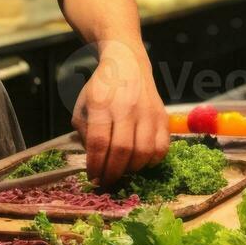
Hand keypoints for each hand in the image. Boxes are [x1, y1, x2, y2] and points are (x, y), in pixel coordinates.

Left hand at [72, 42, 169, 186]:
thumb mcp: (83, 106)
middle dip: (112, 173)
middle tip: (107, 181)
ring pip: (144, 152)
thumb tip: (95, 161)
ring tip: (122, 170)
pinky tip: (141, 161)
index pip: (99, 142)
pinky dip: (152, 161)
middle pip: (122, 150)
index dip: (96, 166)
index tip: (93, 178)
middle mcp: (126, 106)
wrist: (126, 63)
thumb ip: (85, 133)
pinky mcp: (162, 115)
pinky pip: (162, 147)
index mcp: (100, 103)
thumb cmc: (101, 89)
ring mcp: (147, 111)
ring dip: (132, 169)